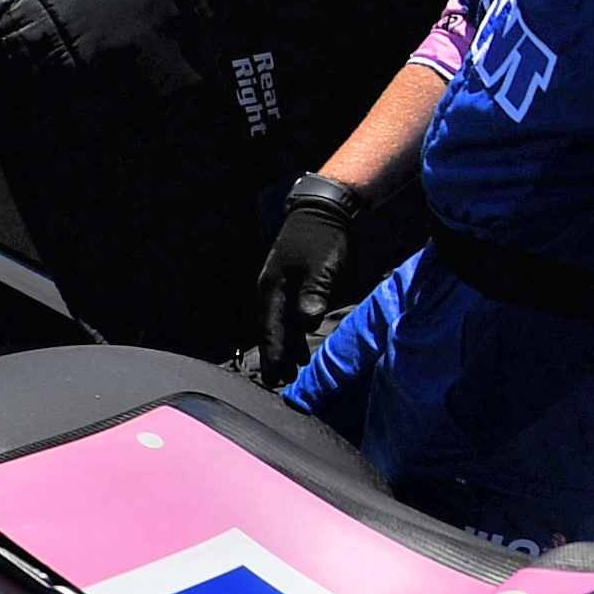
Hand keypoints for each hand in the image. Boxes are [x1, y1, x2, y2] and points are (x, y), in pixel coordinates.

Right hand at [247, 172, 374, 383]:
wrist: (322, 210)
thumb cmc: (323, 239)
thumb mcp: (322, 267)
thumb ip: (313, 294)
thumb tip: (306, 321)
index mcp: (275, 289)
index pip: (272, 330)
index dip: (275, 355)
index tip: (276, 379)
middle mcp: (272, 291)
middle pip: (271, 331)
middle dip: (275, 356)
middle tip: (279, 383)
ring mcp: (280, 287)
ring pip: (279, 324)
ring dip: (285, 347)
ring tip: (291, 370)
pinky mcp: (292, 283)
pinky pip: (287, 315)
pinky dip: (292, 332)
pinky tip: (301, 342)